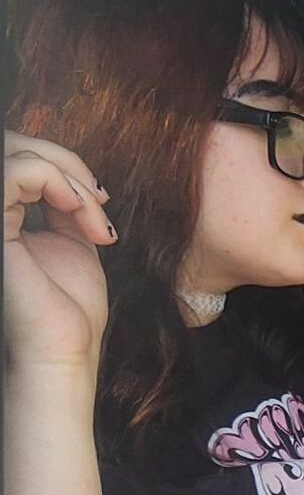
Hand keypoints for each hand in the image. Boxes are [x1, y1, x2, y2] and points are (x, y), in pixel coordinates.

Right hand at [4, 130, 115, 371]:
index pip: (18, 158)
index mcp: (1, 215)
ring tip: (95, 216)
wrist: (63, 351)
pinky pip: (17, 171)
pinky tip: (80, 212)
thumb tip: (70, 176)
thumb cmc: (68, 310)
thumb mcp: (71, 243)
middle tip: (100, 199)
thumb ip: (64, 205)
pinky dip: (57, 180)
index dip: (62, 163)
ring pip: (15, 152)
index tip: (101, 199)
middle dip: (65, 160)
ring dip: (68, 175)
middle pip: (11, 143)